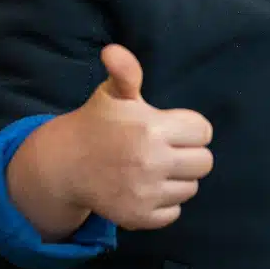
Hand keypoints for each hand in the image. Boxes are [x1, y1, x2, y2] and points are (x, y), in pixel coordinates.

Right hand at [60, 44, 214, 229]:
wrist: (65, 165)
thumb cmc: (98, 124)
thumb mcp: (112, 94)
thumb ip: (125, 72)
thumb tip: (114, 51)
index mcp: (151, 128)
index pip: (203, 131)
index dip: (190, 128)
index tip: (170, 128)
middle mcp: (152, 162)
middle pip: (204, 162)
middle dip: (189, 153)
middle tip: (166, 149)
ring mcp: (146, 192)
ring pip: (191, 187)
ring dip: (178, 178)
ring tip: (154, 167)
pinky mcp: (139, 217)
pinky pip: (174, 212)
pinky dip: (165, 203)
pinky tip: (146, 188)